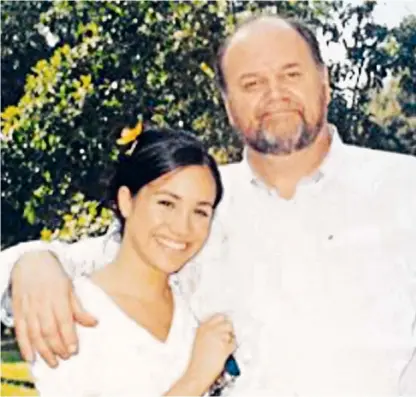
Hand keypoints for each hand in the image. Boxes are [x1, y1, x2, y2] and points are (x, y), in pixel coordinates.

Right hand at [11, 251, 97, 366]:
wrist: (30, 260)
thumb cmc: (54, 275)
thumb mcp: (70, 287)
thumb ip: (79, 308)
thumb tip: (94, 323)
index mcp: (58, 296)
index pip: (64, 321)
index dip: (69, 337)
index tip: (74, 350)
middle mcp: (42, 303)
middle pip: (49, 330)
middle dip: (57, 347)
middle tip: (65, 358)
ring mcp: (28, 307)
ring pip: (34, 334)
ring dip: (43, 350)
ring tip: (53, 362)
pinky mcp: (17, 310)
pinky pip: (20, 331)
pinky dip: (24, 346)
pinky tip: (31, 358)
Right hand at [185, 314, 236, 390]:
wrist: (197, 373)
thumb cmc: (198, 359)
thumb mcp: (198, 339)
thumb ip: (207, 330)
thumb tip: (219, 327)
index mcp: (203, 327)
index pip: (219, 316)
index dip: (223, 321)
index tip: (225, 325)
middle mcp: (211, 331)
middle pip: (227, 323)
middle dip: (229, 330)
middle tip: (226, 336)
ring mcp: (218, 339)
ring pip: (231, 334)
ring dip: (229, 340)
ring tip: (223, 346)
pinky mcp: (224, 348)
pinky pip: (233, 344)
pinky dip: (231, 348)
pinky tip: (226, 352)